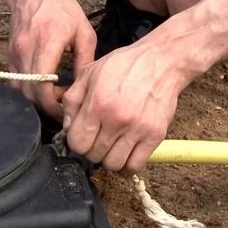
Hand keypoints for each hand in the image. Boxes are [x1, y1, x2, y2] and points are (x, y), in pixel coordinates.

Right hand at [7, 0, 95, 118]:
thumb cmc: (61, 8)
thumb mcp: (83, 33)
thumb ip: (84, 62)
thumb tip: (84, 88)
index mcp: (46, 44)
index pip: (42, 87)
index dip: (54, 105)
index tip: (67, 109)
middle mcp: (25, 52)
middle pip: (30, 94)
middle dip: (47, 106)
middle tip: (64, 106)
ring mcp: (14, 55)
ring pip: (20, 91)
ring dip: (37, 100)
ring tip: (55, 96)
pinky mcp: (10, 56)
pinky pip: (16, 82)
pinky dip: (29, 90)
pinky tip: (45, 86)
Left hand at [62, 37, 191, 172]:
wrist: (161, 61)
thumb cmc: (125, 65)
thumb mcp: (90, 73)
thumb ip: (73, 100)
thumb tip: (67, 127)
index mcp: (97, 104)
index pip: (77, 143)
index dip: (76, 141)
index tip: (82, 136)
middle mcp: (117, 119)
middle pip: (94, 156)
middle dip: (92, 149)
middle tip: (98, 138)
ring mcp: (137, 129)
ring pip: (114, 165)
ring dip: (109, 158)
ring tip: (112, 145)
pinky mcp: (155, 135)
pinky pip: (136, 165)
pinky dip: (128, 165)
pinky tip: (126, 154)